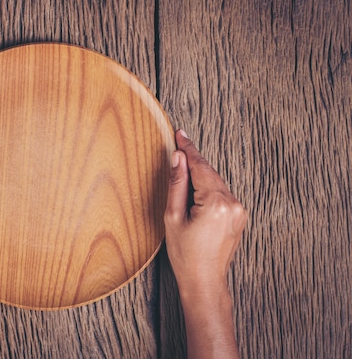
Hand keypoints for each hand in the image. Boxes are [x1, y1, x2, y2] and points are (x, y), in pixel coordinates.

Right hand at [163, 129, 246, 358]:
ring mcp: (239, 210)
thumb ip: (177, 184)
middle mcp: (232, 203)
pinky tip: (196, 189)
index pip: (200, 166)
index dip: (188, 149)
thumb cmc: (185, 254)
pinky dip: (209, 187)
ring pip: (216, 182)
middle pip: (209, 172)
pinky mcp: (240, 216)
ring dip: (201, 174)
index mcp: (215, 203)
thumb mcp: (173, 217)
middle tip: (178, 145)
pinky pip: (222, 193)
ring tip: (183, 169)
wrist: (204, 280)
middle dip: (193, 160)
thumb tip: (178, 158)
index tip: (180, 134)